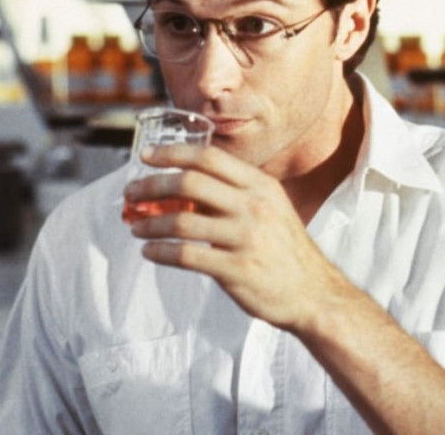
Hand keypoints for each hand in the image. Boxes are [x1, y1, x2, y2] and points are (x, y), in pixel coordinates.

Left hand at [123, 144, 346, 331]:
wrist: (313, 292)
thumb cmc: (284, 247)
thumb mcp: (271, 206)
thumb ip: (236, 191)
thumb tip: (188, 181)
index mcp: (260, 185)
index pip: (209, 158)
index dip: (173, 153)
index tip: (146, 155)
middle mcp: (253, 206)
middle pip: (190, 183)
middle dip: (153, 185)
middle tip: (132, 192)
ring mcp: (245, 237)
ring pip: (182, 221)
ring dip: (150, 222)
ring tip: (135, 226)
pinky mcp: (236, 269)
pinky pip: (186, 256)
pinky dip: (160, 252)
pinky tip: (149, 251)